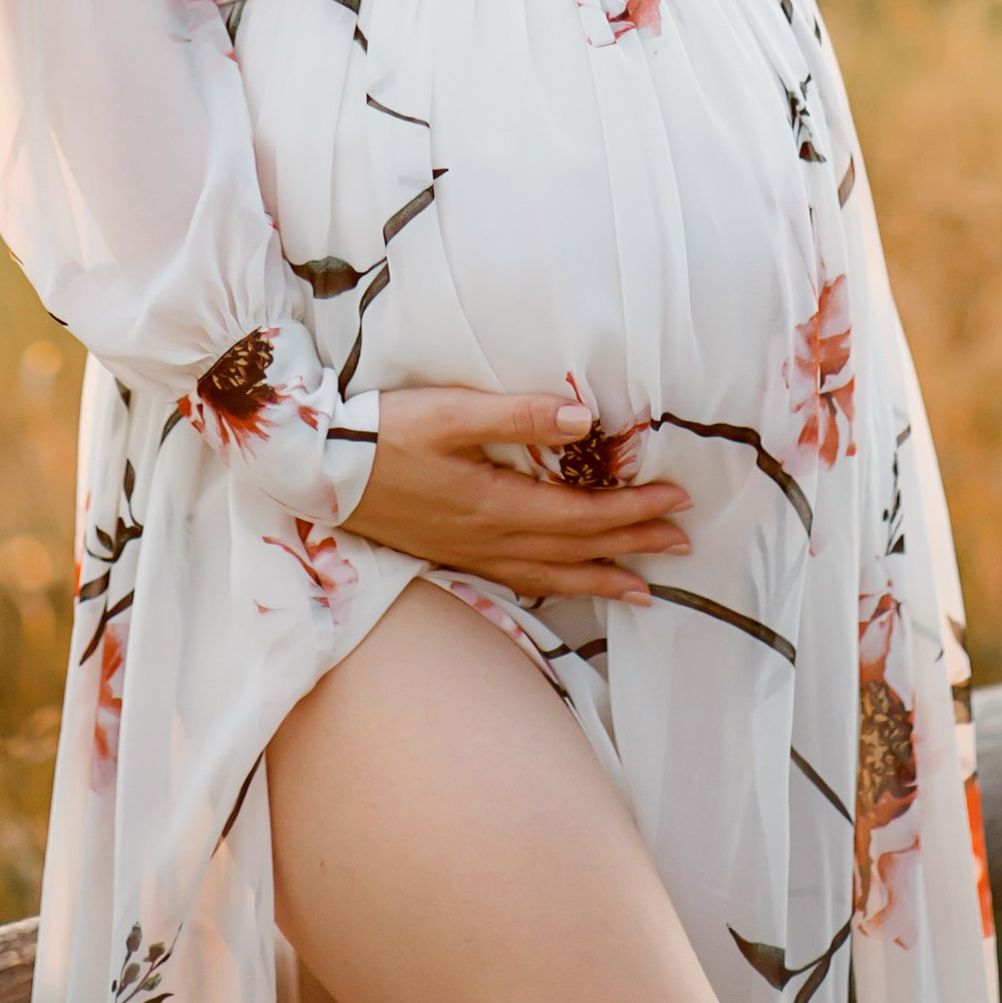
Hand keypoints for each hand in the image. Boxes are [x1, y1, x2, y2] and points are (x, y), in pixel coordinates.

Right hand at [353, 389, 691, 605]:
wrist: (319, 473)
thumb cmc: (384, 434)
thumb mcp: (452, 413)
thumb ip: (519, 416)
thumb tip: (585, 419)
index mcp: (496, 504)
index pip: (583, 514)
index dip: (634, 510)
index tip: (677, 500)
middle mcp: (489, 539)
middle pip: (577, 550)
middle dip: (633, 547)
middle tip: (682, 545)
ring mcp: (470, 553)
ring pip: (551, 575)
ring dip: (602, 579)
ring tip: (644, 589)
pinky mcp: (453, 555)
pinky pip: (521, 580)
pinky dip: (557, 585)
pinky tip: (568, 584)